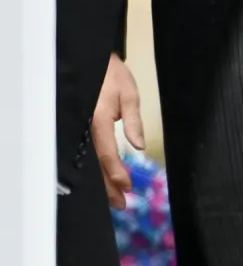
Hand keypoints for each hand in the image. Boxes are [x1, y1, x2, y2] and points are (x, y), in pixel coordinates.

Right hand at [93, 53, 144, 208]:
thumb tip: (138, 146)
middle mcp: (86, 128)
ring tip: (113, 198)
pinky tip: (103, 180)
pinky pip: (87, 153)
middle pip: (96, 163)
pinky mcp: (80, 129)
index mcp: (99, 119)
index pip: (107, 153)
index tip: (127, 188)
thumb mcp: (128, 94)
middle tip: (120, 204)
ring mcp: (81, 130)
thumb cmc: (112, 75)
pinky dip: (96, 168)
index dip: (117, 173)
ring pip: (90, 161)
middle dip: (108, 185)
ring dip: (102, 181)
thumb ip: (133, 121)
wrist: (91, 61)